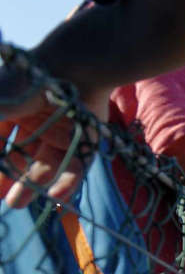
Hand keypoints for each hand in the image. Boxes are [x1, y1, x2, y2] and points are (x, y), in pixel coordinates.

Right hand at [0, 78, 101, 209]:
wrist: (72, 69)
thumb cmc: (26, 84)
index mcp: (15, 108)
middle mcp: (38, 121)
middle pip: (21, 156)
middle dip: (9, 178)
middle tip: (0, 199)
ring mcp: (63, 131)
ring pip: (46, 164)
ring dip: (32, 185)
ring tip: (17, 204)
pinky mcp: (87, 139)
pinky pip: (76, 166)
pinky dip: (66, 183)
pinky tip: (54, 197)